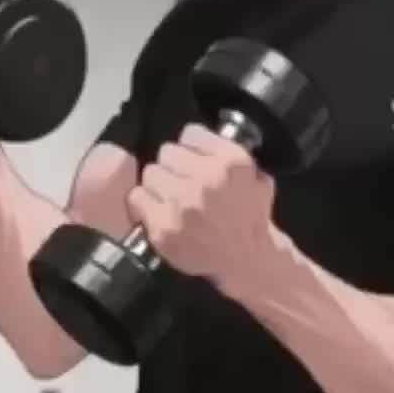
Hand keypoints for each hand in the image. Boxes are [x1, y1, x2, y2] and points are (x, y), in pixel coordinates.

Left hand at [127, 124, 277, 287]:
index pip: (190, 133)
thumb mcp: (256, 176)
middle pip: (167, 151)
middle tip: (181, 181)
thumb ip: (228, 152)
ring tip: (171, 198)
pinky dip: (145, 203)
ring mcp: (182, 204)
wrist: (246, 259)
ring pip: (151, 172)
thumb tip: (197, 137)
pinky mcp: (163, 227)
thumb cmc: (250, 217)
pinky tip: (158, 211)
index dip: (191, 146)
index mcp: (231, 163)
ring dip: (159, 184)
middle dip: (174, 165)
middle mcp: (205, 180)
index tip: (193, 158)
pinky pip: (137, 197)